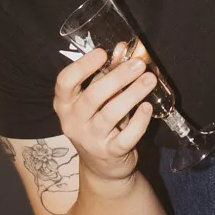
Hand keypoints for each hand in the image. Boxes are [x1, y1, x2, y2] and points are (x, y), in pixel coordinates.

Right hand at [53, 45, 155, 181]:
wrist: (102, 166)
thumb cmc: (97, 122)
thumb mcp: (97, 98)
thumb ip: (106, 73)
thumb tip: (123, 48)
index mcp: (64, 104)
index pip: (64, 82)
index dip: (82, 66)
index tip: (102, 53)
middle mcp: (73, 122)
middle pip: (92, 97)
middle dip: (117, 78)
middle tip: (138, 65)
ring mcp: (90, 139)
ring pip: (110, 114)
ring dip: (132, 94)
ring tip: (149, 79)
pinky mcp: (110, 153)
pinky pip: (126, 137)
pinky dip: (139, 121)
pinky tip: (147, 107)